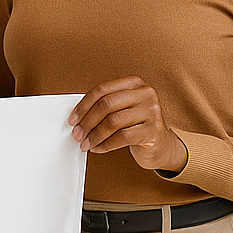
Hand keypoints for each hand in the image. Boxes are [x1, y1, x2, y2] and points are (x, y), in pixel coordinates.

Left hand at [68, 77, 187, 174]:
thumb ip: (103, 107)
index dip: (83, 105)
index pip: (102, 90)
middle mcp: (145, 93)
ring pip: (113, 122)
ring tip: (86, 144)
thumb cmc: (135, 126)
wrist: (160, 145)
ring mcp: (152, 111)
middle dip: (87, 122)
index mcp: (134, 83)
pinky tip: (98, 148)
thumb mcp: (121, 110)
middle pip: (107, 105)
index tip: (72, 119)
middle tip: (77, 134)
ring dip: (95, 135)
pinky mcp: (154, 130)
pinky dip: (106, 144)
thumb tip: (75, 118)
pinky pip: (123, 137)